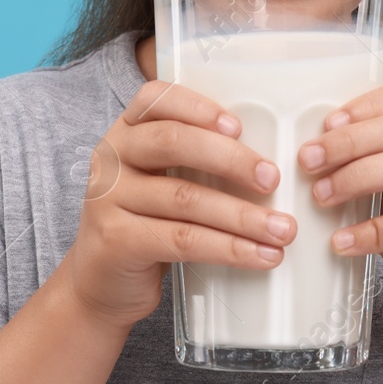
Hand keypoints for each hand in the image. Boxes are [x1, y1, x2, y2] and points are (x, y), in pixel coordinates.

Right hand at [63, 80, 299, 329]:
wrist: (100, 284)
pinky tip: (259, 255)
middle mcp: (113, 158)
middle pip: (174, 142)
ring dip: (243, 216)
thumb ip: (196, 161)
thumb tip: (269, 160)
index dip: (199, 108)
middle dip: (232, 160)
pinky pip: (183, 240)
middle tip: (272, 179)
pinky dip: (229, 248)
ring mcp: (110, 199)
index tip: (238, 127)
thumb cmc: (146, 223)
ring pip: (186, 198)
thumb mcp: (160, 181)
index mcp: (127, 132)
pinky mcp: (117, 241)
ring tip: (282, 230)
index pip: (156, 99)